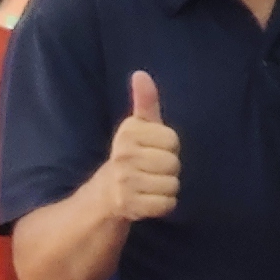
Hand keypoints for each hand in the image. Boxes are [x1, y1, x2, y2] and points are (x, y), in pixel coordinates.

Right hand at [99, 71, 182, 219]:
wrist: (106, 193)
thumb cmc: (131, 155)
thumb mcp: (139, 127)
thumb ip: (145, 102)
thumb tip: (141, 74)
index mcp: (128, 132)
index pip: (172, 139)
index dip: (168, 147)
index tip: (151, 149)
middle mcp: (123, 155)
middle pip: (174, 163)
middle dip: (168, 169)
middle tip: (150, 170)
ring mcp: (125, 181)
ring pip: (173, 184)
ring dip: (167, 187)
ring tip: (149, 184)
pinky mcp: (129, 204)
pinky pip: (167, 204)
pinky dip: (164, 204)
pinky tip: (148, 199)